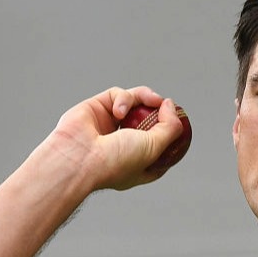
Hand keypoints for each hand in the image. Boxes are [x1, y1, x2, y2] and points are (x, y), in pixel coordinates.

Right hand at [45, 86, 186, 191]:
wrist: (78, 159)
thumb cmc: (114, 161)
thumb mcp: (154, 148)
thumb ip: (169, 127)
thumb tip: (170, 106)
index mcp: (137, 162)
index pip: (160, 146)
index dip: (171, 133)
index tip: (179, 122)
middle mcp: (122, 143)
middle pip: (148, 120)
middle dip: (159, 111)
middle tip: (166, 105)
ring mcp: (109, 125)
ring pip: (135, 102)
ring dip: (145, 97)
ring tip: (151, 100)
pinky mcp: (97, 108)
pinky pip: (117, 95)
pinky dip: (123, 99)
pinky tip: (118, 111)